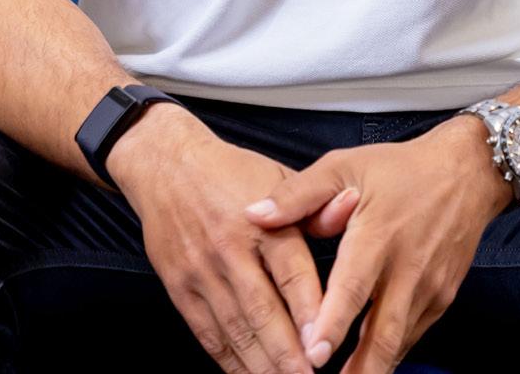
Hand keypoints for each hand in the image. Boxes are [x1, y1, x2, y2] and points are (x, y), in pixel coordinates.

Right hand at [107, 104, 357, 373]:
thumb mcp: (276, 175)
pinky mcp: (180, 287)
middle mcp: (230, 248)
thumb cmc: (231, 173)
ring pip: (236, 329)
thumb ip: (313, 206)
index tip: (324, 344)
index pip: (290, 272)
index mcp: (262, 220)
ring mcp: (202, 271)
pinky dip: (229, 360)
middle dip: (287, 354)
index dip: (309, 312)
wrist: (167, 165)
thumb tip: (352, 206)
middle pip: (263, 311)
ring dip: (262, 365)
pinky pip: (208, 333)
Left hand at [242, 117, 505, 371]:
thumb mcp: (344, 166)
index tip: (314, 352)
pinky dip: (390, 353)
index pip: (354, 286)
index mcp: (377, 234)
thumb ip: (299, 194)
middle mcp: (406, 268)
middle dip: (359, 370)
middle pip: (383, 333)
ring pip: (399, 341)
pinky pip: (412, 334)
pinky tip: (369, 366)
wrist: (465, 174)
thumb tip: (255, 214)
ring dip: (373, 369)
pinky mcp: (442, 299)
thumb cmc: (398, 168)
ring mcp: (428, 288)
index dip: (334, 323)